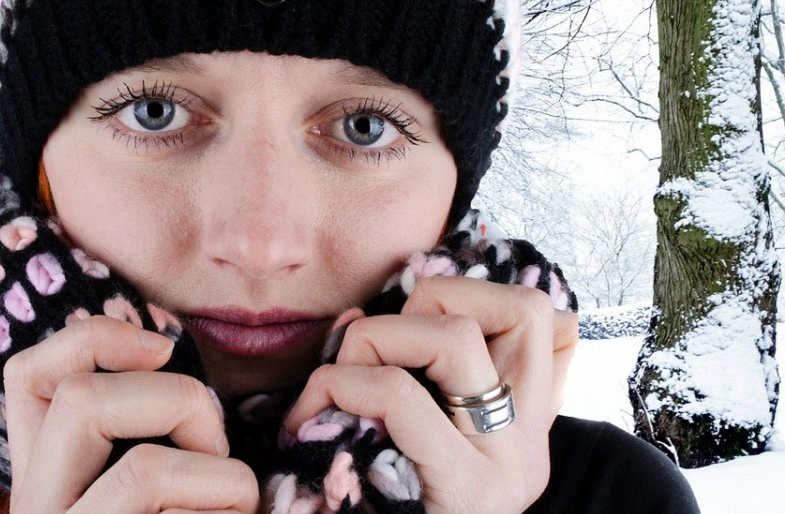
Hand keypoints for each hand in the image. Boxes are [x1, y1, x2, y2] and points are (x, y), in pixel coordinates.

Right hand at [4, 315, 258, 512]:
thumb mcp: (145, 488)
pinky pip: (171, 502)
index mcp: (40, 479)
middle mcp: (34, 507)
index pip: (27, 377)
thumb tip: (156, 354)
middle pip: (79, 397)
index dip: (93, 337)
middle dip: (175, 398)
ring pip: (137, 459)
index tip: (162, 346)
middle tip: (218, 450)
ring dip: (217, 472)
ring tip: (236, 502)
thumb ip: (131, 436)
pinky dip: (226, 502)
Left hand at [284, 276, 578, 511]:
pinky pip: (395, 398)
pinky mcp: (464, 492)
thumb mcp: (412, 449)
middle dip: (431, 296)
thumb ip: (403, 381)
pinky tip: (308, 425)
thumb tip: (357, 318)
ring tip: (336, 385)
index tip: (418, 320)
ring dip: (375, 337)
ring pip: (455, 335)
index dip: (483, 294)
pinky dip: (336, 388)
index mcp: (526, 426)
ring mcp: (505, 466)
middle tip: (373, 348)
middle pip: (525, 307)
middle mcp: (530, 442)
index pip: (552, 321)